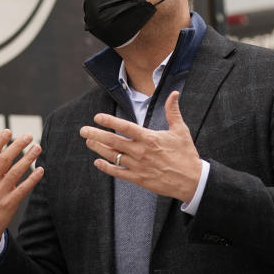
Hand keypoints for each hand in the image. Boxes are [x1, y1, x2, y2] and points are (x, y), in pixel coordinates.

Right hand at [0, 129, 43, 254]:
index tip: (8, 131)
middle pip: (3, 160)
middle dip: (17, 146)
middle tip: (29, 136)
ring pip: (15, 172)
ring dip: (28, 159)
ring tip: (37, 148)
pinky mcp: (9, 204)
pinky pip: (22, 189)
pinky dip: (32, 179)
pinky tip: (41, 170)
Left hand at [79, 91, 201, 201]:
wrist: (191, 180)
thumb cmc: (186, 154)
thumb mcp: (180, 130)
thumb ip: (173, 111)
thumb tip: (174, 93)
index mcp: (150, 138)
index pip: (125, 127)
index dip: (109, 122)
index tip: (97, 117)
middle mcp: (141, 152)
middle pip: (113, 141)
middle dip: (96, 135)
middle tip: (82, 130)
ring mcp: (138, 166)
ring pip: (113, 156)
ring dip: (99, 149)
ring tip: (88, 142)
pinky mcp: (139, 179)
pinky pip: (118, 173)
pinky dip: (106, 167)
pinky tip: (98, 162)